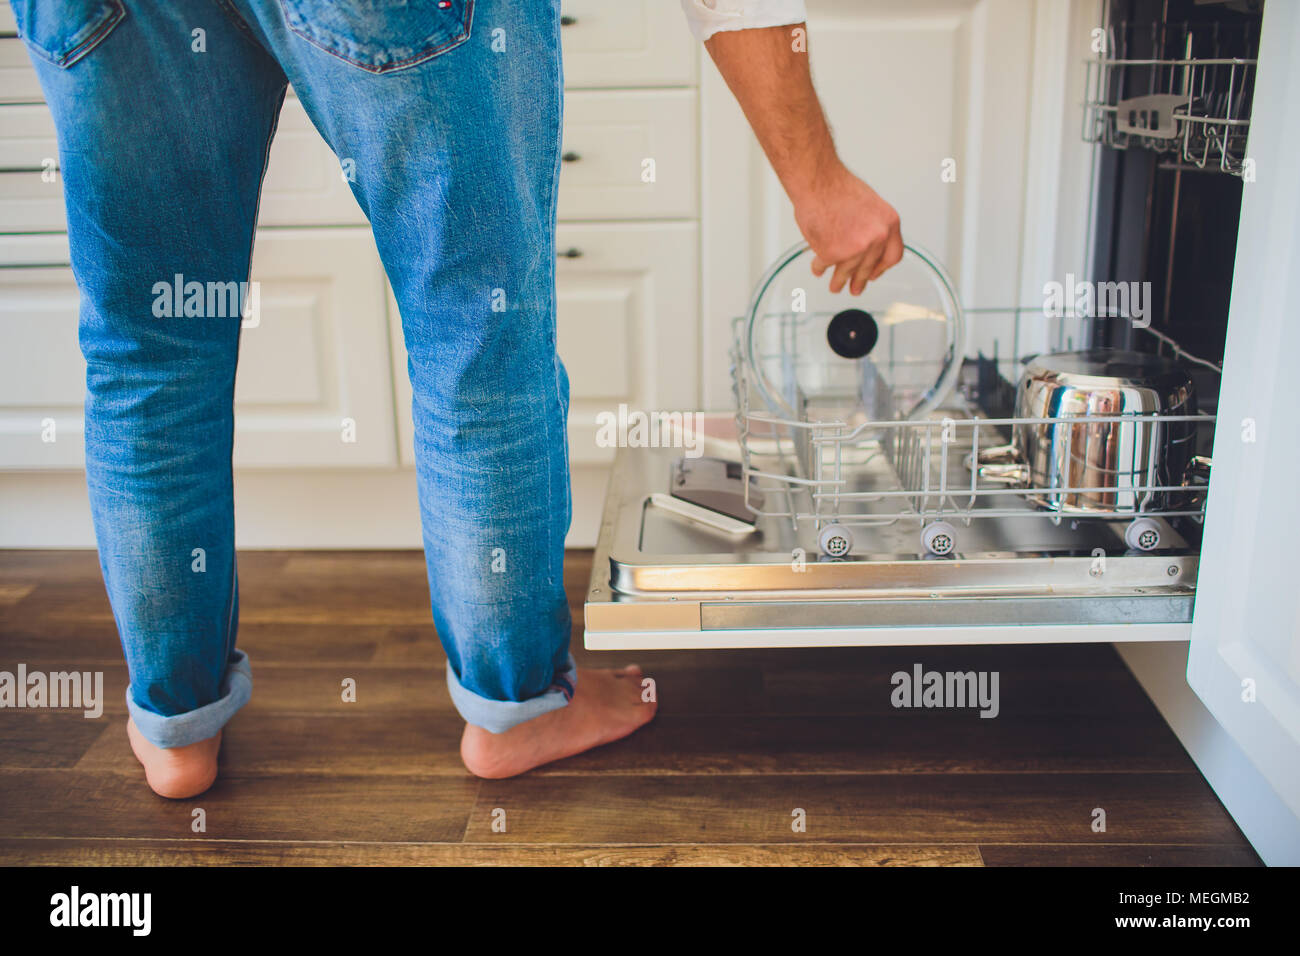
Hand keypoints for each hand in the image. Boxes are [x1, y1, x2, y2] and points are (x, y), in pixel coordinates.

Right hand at [793, 161, 902, 294]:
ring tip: (835, 286)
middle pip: (869, 267)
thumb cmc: (838, 187)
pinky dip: (819, 268)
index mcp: (889, 223)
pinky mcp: (832, 253)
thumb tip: (868, 247)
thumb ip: (872, 226)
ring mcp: (855, 248)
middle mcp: (876, 237)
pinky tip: (818, 269)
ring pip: (847, 271)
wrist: (818, 182)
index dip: (882, 268)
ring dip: (839, 281)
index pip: (893, 255)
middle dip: (860, 281)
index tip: (874, 274)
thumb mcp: (870, 205)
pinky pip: (824, 265)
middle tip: (856, 288)